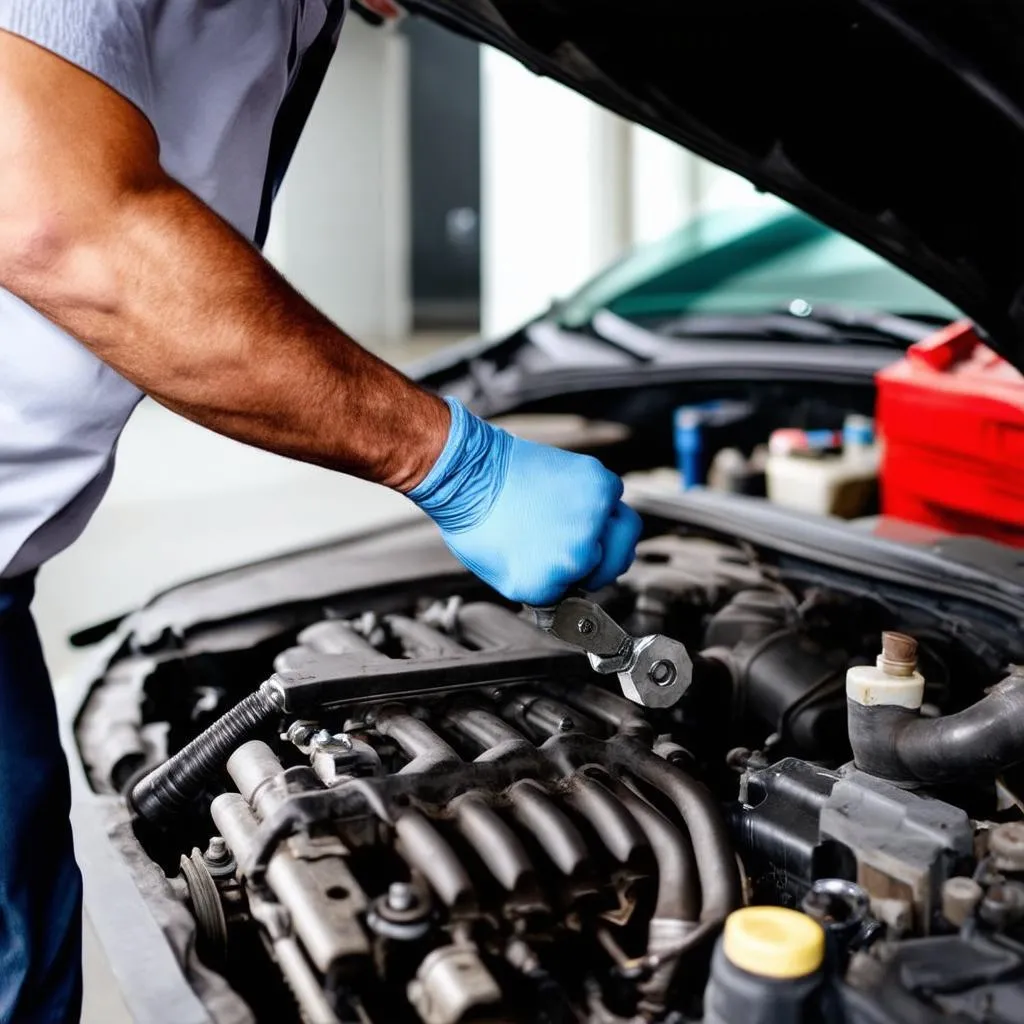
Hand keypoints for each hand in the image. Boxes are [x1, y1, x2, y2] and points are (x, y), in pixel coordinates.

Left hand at [408, 399, 642, 604]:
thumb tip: (569, 588)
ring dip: (609, 533)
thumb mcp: (502, 574)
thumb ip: (543, 588)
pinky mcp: (599, 486)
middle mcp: (575, 557)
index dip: (566, 579)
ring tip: (585, 525)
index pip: (575, 594)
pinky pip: (616, 499)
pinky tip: (577, 498)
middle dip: (596, 563)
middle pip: (608, 568)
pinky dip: (603, 500)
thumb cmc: (476, 518)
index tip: (552, 563)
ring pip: (624, 535)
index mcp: (545, 586)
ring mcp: (590, 521)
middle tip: (580, 550)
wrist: (470, 470)